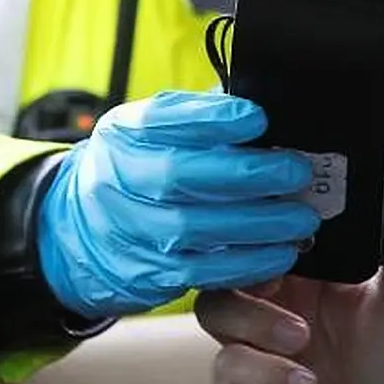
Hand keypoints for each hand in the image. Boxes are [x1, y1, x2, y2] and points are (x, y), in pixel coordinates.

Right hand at [37, 90, 320, 318]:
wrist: (83, 226)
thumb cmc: (141, 166)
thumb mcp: (156, 129)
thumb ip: (202, 117)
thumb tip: (262, 110)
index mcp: (127, 133)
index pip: (164, 120)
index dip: (213, 119)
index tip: (259, 119)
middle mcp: (120, 179)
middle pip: (180, 176)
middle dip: (248, 174)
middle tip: (298, 172)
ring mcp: (131, 230)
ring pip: (194, 228)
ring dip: (258, 225)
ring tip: (301, 219)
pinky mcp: (148, 272)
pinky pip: (200, 272)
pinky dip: (247, 265)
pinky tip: (281, 254)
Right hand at [195, 151, 383, 383]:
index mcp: (308, 270)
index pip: (267, 227)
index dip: (262, 211)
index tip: (273, 200)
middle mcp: (277, 301)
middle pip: (227, 260)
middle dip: (245, 260)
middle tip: (282, 269)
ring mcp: (257, 344)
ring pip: (214, 309)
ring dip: (255, 321)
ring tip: (302, 339)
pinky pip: (226, 367)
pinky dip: (263, 370)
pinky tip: (305, 381)